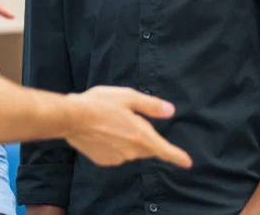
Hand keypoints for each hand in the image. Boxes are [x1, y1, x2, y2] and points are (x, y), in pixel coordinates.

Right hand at [64, 86, 191, 168]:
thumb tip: (170, 111)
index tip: (187, 162)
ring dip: (126, 138)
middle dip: (142, 134)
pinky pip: (115, 153)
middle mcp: (131, 151)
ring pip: (129, 150)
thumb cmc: (100, 104)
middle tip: (125, 115)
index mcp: (141, 136)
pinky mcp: (103, 161)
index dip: (177, 156)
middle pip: (145, 147)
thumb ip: (151, 106)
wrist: (71, 118)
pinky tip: (101, 132)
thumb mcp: (128, 97)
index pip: (164, 150)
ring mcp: (117, 158)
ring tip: (109, 121)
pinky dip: (113, 144)